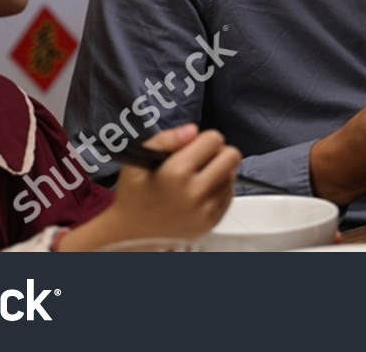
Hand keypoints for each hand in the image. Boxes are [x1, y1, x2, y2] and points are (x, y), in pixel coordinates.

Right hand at [57, 124, 240, 249]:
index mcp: (176, 174)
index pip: (214, 139)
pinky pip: (229, 194)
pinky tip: (199, 193)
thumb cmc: (135, 196)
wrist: (132, 235)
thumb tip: (193, 130)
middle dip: (218, 152)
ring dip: (219, 171)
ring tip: (197, 178)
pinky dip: (218, 189)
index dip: (203, 139)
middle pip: (232, 156)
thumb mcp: (139, 161)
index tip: (194, 146)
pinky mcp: (212, 221)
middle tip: (202, 159)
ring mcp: (206, 210)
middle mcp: (194, 193)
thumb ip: (166, 139)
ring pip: (232, 175)